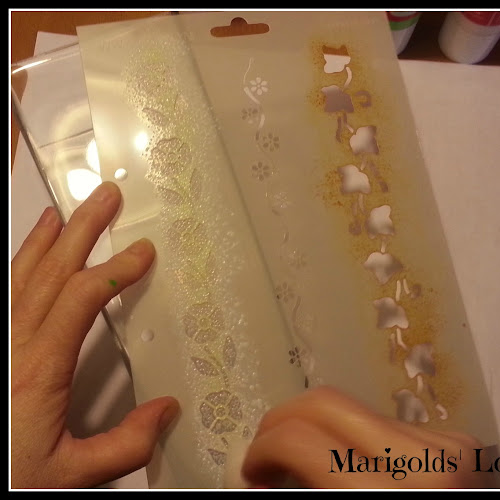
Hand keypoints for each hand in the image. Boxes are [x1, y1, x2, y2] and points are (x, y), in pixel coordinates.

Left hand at [11, 182, 179, 488]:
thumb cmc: (6, 476)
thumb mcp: (71, 475)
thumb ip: (126, 445)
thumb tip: (166, 412)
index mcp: (38, 370)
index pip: (82, 299)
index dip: (115, 269)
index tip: (142, 251)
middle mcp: (12, 346)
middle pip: (52, 271)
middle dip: (83, 228)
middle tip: (105, 196)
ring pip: (22, 274)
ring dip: (48, 238)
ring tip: (68, 210)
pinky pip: (5, 291)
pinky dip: (20, 262)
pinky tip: (30, 252)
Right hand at [242, 386, 492, 488]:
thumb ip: (305, 499)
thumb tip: (255, 482)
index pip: (299, 438)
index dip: (260, 451)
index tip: (252, 474)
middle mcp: (424, 461)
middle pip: (326, 402)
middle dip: (283, 424)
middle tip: (268, 458)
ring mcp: (450, 446)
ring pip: (357, 411)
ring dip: (324, 435)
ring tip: (316, 471)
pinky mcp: (463, 443)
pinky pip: (390, 427)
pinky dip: (361, 444)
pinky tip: (362, 474)